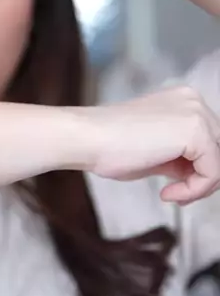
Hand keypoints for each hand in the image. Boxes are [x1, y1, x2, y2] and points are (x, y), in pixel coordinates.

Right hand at [81, 86, 219, 203]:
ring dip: (199, 187)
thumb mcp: (156, 150)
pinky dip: (194, 189)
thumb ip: (182, 156)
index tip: (176, 188)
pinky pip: (213, 171)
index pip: (211, 142)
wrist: (89, 138)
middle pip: (219, 150)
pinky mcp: (196, 131)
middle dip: (202, 178)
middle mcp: (194, 100)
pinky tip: (168, 192)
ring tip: (172, 195)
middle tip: (177, 195)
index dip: (198, 170)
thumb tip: (200, 175)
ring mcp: (196, 113)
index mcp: (183, 100)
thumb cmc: (111, 145)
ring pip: (219, 162)